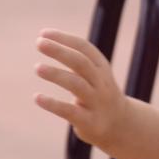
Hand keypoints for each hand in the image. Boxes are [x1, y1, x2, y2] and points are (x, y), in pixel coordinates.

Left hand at [32, 28, 132, 149]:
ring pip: (76, 84)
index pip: (84, 47)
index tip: (42, 33)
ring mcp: (96, 102)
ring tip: (37, 67)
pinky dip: (53, 103)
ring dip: (56, 74)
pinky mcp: (89, 121)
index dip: (64, 39)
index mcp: (101, 67)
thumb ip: (76, 60)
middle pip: (81, 62)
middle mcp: (101, 82)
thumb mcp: (95, 74)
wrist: (121, 125)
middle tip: (39, 43)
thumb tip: (46, 40)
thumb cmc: (99, 94)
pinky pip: (70, 111)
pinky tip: (37, 97)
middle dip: (60, 51)